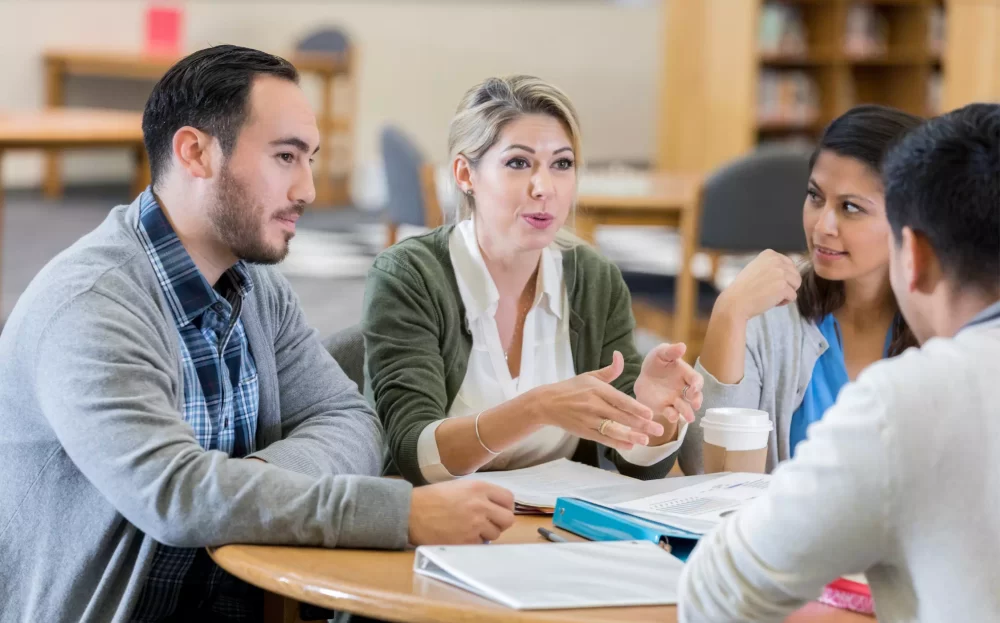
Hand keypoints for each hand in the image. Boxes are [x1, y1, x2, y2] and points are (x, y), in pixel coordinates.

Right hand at [408, 480, 515, 544]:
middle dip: (500, 522)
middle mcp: (480, 505)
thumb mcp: (460, 486)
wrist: (411, 512)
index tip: (498, 511)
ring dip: (486, 533)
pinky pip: (481, 545)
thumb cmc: (432, 498)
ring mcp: (474, 524)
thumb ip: (480, 494)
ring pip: (495, 534)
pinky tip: (461, 535)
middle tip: (489, 523)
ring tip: (469, 528)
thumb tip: (497, 507)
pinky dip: (474, 542)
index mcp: (479, 488)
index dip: (505, 507)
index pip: (509, 499)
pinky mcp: (466, 541)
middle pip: (508, 519)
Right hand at [527, 351, 662, 452]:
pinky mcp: (584, 431)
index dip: (636, 408)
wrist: (547, 403)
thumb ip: (610, 370)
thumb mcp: (589, 376)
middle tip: (659, 429)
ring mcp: (588, 420)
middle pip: (620, 416)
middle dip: (641, 424)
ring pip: (612, 429)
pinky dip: (616, 442)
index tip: (650, 413)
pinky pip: (602, 438)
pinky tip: (630, 445)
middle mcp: (593, 405)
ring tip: (646, 440)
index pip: (620, 400)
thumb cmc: (572, 388)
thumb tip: (620, 355)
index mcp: (597, 389)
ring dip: (630, 435)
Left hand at [634, 342, 703, 429]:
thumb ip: (671, 351)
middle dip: (697, 400)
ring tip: (689, 418)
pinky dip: (673, 416)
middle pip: (695, 396)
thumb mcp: (660, 353)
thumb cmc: (656, 363)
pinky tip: (672, 417)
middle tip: (696, 404)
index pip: (696, 380)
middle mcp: (683, 389)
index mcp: (685, 374)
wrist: (642, 377)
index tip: (694, 388)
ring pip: (685, 408)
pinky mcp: (665, 408)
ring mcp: (675, 400)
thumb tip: (683, 346)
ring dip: (688, 412)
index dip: (697, 385)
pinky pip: (671, 414)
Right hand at [717, 250, 801, 321]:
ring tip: (770, 296)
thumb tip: (790, 269)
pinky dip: (783, 302)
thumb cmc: (744, 288)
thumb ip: (772, 265)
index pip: (789, 265)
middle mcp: (776, 260)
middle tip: (769, 291)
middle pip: (795, 275)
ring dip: (786, 293)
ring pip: (796, 285)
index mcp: (769, 254)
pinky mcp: (783, 287)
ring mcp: (780, 273)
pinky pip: (793, 297)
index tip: (767, 282)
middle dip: (786, 285)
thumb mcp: (756, 268)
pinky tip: (770, 301)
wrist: (735, 302)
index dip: (781, 278)